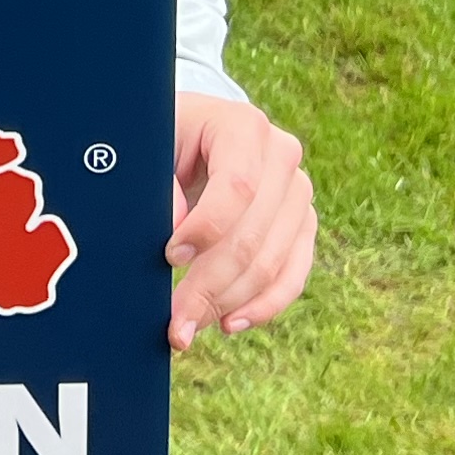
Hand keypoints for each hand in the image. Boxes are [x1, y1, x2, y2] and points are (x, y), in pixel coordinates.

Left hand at [166, 90, 312, 350]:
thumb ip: (160, 186)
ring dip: (230, 303)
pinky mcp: (302, 224)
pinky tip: (230, 323)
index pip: (237, 187)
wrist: (194, 132)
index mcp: (244, 127)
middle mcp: (282, 156)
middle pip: (253, 235)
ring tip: (189, 328)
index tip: (169, 256)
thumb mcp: (153, 148)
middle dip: (210, 285)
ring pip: (272, 262)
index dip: (206, 229)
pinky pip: (293, 274)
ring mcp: (297, 192)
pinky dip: (264, 305)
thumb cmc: (166, 139)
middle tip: (174, 321)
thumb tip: (176, 238)